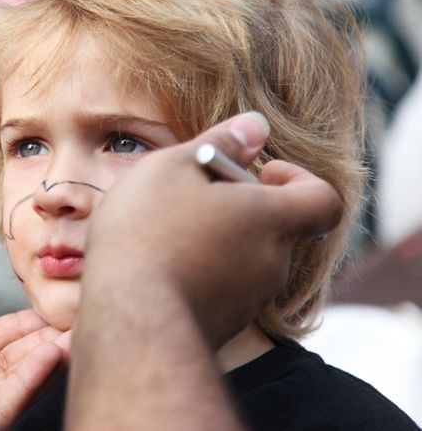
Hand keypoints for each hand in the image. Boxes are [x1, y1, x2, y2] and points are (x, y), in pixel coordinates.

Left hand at [0, 254, 68, 428]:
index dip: (15, 326)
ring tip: (76, 330)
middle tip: (74, 316)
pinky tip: (55, 352)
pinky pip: (7, 402)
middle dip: (40, 340)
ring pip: (13, 383)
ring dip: (47, 357)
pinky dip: (33, 378)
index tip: (44, 309)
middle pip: (5, 363)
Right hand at [67, 112, 342, 429]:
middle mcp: (271, 263)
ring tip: (161, 230)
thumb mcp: (175, 167)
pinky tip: (155, 264)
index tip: (263, 171)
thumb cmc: (148, 233)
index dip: (301, 179)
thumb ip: (220, 143)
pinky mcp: (220, 325)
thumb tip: (255, 125)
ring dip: (215, 239)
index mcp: (271, 219)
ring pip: (243, 257)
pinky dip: (198, 271)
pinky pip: (219, 288)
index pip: (323, 200)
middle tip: (190, 194)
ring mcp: (247, 300)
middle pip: (273, 226)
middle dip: (239, 206)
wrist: (128, 320)